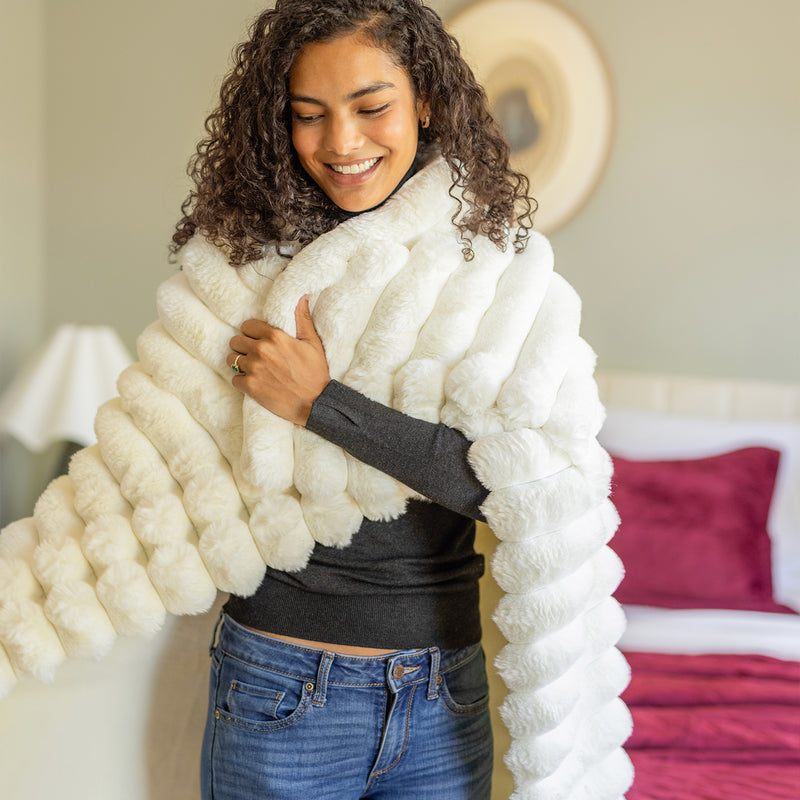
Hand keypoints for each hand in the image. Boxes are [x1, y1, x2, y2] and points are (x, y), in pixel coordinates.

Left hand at [227, 295, 329, 425]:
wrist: (316, 403)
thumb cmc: (316, 373)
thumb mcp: (313, 343)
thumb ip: (303, 318)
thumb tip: (302, 296)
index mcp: (275, 336)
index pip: (247, 326)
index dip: (252, 333)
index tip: (258, 340)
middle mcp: (261, 350)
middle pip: (236, 341)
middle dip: (243, 347)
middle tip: (255, 355)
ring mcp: (254, 369)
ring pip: (232, 359)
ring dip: (240, 364)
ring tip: (253, 369)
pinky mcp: (250, 387)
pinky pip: (234, 379)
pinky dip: (242, 381)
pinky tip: (254, 383)